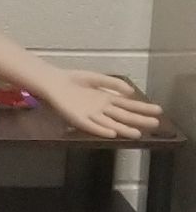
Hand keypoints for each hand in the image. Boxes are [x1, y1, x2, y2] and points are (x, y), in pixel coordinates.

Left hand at [36, 71, 162, 140]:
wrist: (53, 82)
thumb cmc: (74, 80)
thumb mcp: (98, 78)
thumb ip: (114, 84)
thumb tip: (132, 92)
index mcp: (107, 99)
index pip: (129, 105)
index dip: (143, 108)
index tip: (158, 111)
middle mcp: (101, 109)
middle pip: (123, 115)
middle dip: (139, 120)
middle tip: (155, 123)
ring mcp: (90, 114)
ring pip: (111, 123)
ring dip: (124, 129)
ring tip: (137, 133)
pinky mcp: (77, 118)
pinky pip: (91, 125)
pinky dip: (101, 129)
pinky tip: (112, 132)